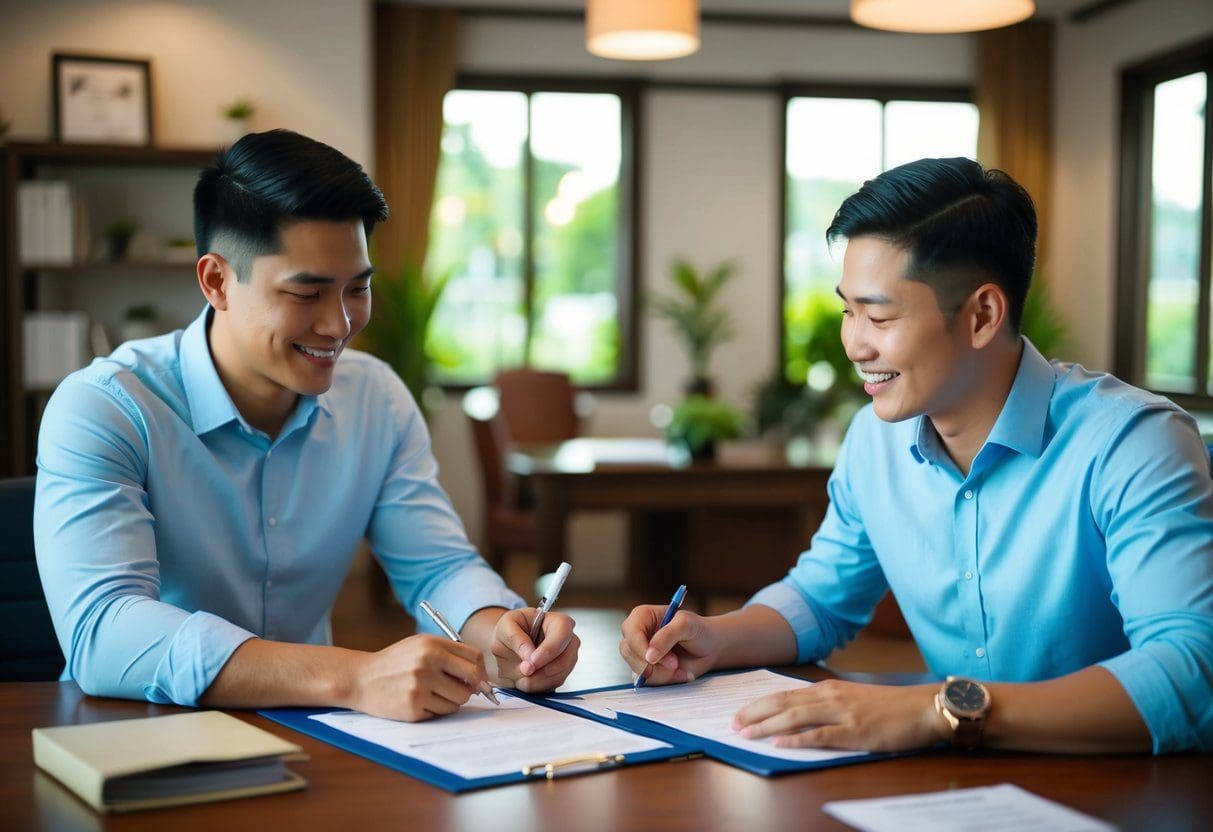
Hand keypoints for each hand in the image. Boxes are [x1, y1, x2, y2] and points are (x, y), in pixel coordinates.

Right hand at [348, 634, 489, 721]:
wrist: (361, 679)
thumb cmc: (396, 661)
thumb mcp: (420, 645)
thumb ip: (450, 654)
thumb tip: (481, 676)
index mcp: (432, 645)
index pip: (475, 658)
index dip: (480, 670)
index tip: (477, 678)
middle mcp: (427, 664)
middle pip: (472, 681)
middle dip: (471, 687)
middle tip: (460, 688)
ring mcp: (420, 687)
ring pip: (459, 700)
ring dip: (452, 700)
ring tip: (433, 693)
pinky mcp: (413, 708)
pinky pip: (442, 712)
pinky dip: (436, 709)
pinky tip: (420, 701)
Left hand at [491, 609, 579, 692]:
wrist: (509, 647)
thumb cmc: (511, 630)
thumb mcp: (506, 626)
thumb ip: (516, 638)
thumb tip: (529, 656)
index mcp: (558, 622)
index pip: (562, 634)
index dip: (548, 650)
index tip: (531, 663)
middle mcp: (568, 641)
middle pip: (565, 659)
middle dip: (541, 671)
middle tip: (522, 673)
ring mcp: (567, 660)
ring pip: (559, 675)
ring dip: (536, 681)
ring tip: (518, 676)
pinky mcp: (561, 675)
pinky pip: (553, 685)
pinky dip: (536, 687)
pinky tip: (524, 681)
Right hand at [619, 604, 720, 685]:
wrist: (710, 648)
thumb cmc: (699, 630)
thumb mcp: (686, 625)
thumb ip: (667, 636)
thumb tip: (649, 656)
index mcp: (642, 616)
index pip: (630, 632)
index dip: (640, 648)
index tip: (655, 659)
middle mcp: (637, 634)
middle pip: (628, 652)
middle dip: (652, 663)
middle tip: (675, 664)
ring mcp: (641, 653)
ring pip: (637, 669)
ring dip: (661, 674)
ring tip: (679, 668)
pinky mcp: (647, 669)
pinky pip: (647, 680)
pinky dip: (665, 680)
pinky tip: (679, 674)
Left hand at [731, 680, 947, 751]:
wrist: (922, 707)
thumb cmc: (890, 706)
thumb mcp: (853, 698)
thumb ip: (827, 704)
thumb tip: (799, 714)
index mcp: (828, 688)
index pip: (784, 694)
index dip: (759, 704)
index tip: (739, 713)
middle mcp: (830, 696)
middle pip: (783, 703)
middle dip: (755, 713)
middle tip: (732, 723)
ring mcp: (842, 713)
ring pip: (795, 717)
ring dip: (767, 726)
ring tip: (746, 733)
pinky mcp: (854, 731)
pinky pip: (820, 735)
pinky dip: (797, 739)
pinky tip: (780, 744)